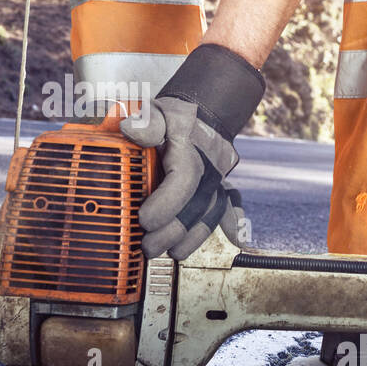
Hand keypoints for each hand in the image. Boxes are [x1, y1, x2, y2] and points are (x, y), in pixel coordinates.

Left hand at [120, 45, 265, 259]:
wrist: (200, 116)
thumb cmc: (172, 118)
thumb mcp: (155, 112)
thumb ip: (145, 121)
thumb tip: (129, 128)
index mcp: (189, 147)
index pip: (183, 178)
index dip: (166, 202)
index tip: (144, 220)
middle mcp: (208, 166)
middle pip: (196, 204)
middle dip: (173, 230)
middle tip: (149, 247)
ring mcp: (216, 179)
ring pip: (211, 212)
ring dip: (193, 236)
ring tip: (172, 253)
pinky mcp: (219, 189)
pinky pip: (227, 208)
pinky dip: (233, 224)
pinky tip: (237, 240)